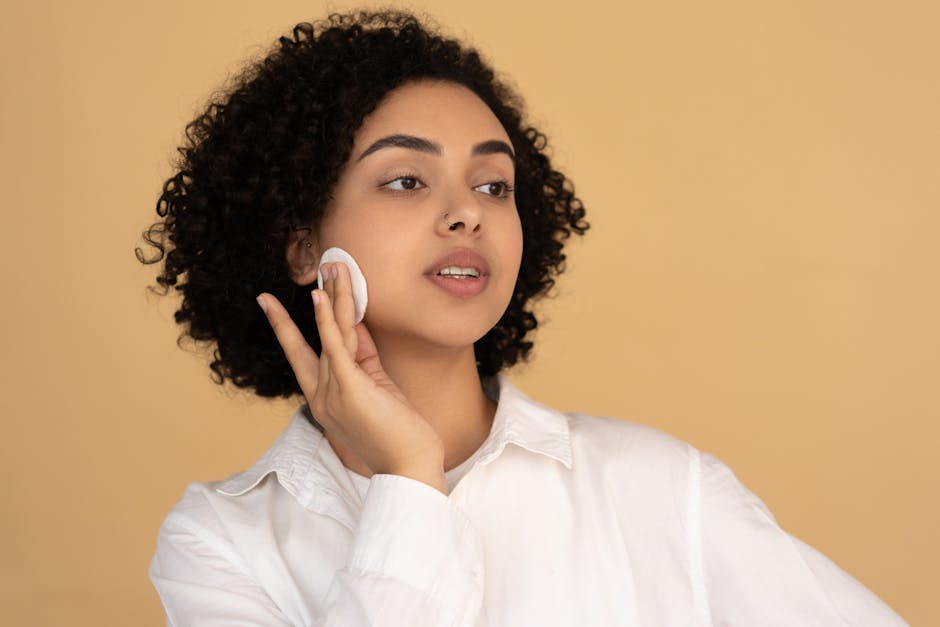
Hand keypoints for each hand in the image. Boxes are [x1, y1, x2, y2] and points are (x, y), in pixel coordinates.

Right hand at [257, 262, 445, 491]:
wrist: (411, 467)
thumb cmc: (399, 433)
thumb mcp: (376, 389)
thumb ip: (364, 359)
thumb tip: (357, 325)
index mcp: (324, 400)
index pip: (302, 357)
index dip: (288, 329)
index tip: (271, 305)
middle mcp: (321, 397)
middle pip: (311, 340)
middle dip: (307, 306)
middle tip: (299, 275)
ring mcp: (333, 393)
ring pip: (329, 335)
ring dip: (330, 298)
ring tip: (330, 267)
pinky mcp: (350, 388)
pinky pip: (336, 347)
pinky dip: (328, 320)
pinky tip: (321, 296)